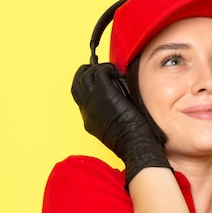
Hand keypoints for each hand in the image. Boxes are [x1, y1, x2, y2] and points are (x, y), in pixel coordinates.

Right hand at [71, 63, 170, 184]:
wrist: (134, 144)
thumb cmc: (133, 138)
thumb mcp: (116, 124)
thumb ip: (112, 109)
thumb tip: (119, 91)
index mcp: (88, 118)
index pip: (79, 96)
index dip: (86, 84)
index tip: (98, 78)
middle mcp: (86, 109)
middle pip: (77, 83)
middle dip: (86, 72)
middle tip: (100, 68)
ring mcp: (93, 100)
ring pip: (86, 75)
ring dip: (99, 69)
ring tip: (112, 71)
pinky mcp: (104, 94)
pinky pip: (100, 72)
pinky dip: (109, 69)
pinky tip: (118, 74)